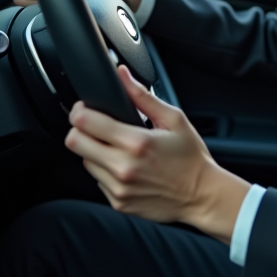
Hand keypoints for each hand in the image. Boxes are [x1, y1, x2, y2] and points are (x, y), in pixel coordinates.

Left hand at [66, 66, 249, 243]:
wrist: (201, 195)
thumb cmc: (190, 157)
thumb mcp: (174, 119)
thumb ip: (143, 96)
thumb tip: (122, 74)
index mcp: (136, 142)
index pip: (85, 123)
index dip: (80, 110)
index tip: (85, 108)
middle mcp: (123, 167)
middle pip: (75, 143)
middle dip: (79, 130)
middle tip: (94, 126)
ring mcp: (119, 187)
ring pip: (85, 162)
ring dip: (94, 152)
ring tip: (117, 149)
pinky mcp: (118, 202)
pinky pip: (98, 180)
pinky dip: (106, 171)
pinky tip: (125, 167)